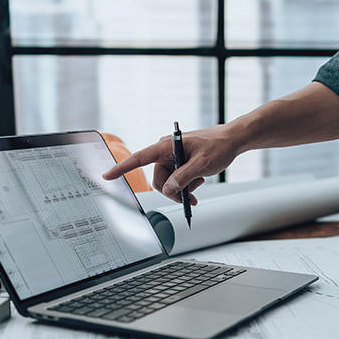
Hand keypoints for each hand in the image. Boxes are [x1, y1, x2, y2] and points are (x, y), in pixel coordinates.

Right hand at [102, 124, 243, 202]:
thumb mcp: (202, 164)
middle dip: (172, 191)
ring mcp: (173, 157)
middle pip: (158, 179)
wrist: (232, 140)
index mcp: (167, 146)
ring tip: (198, 187)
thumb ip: (183, 177)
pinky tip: (199, 182)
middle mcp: (166, 151)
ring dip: (182, 189)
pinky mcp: (180, 163)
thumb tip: (168, 188)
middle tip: (188, 198)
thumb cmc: (218, 145)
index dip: (122, 168)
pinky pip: (176, 180)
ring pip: (168, 182)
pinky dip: (187, 185)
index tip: (107, 176)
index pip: (139, 158)